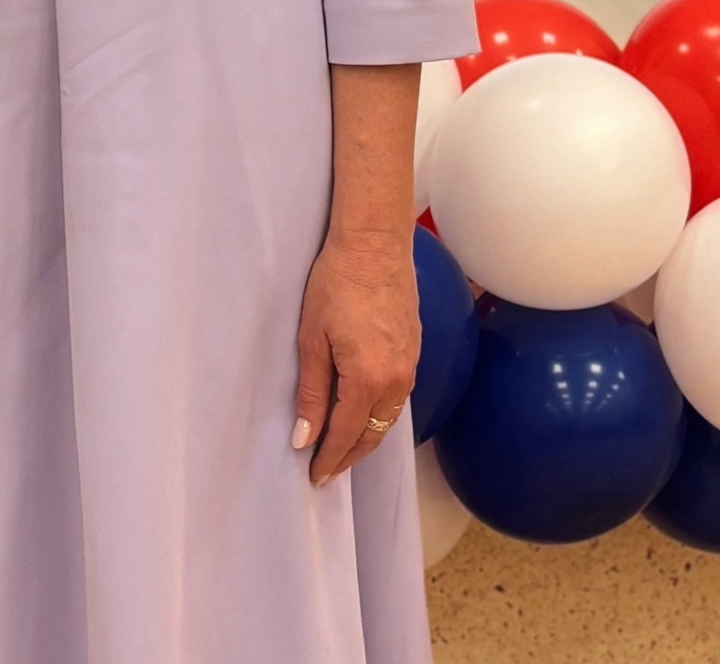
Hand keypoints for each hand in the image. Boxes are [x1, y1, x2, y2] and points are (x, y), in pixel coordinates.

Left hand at [291, 231, 419, 484]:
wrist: (375, 243)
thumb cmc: (335, 284)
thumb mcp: (312, 338)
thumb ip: (310, 392)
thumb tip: (304, 438)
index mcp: (368, 379)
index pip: (347, 434)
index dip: (329, 459)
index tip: (314, 476)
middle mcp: (396, 380)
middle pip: (372, 433)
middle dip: (349, 456)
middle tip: (327, 471)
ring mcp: (410, 365)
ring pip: (388, 418)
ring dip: (366, 436)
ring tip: (343, 448)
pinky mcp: (414, 349)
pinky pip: (398, 397)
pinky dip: (380, 414)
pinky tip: (366, 412)